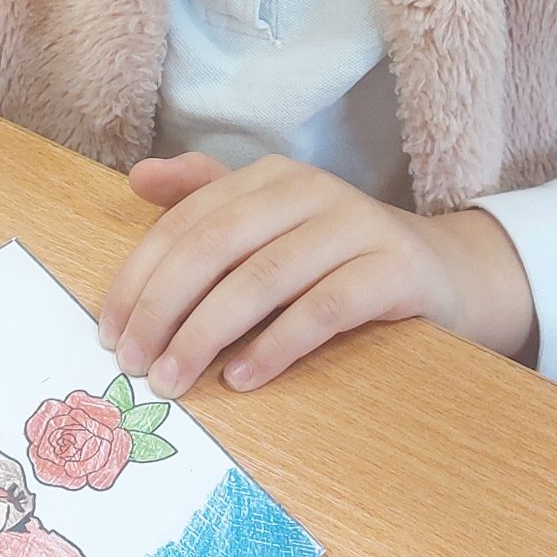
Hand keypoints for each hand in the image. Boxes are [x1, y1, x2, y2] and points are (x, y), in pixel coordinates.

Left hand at [98, 153, 537, 395]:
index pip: (187, 221)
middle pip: (216, 244)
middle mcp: (311, 190)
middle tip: (131, 363)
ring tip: (173, 380)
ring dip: (207, 333)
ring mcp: (356, 226)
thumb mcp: (273, 222)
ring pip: (263, 277)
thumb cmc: (340, 257)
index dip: (140, 275)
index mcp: (270, 177)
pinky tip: (243, 379)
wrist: (448, 275)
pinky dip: (276, 345)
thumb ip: (207, 198)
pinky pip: (323, 309)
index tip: (108, 332)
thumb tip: (137, 179)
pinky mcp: (394, 271)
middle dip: (163, 306)